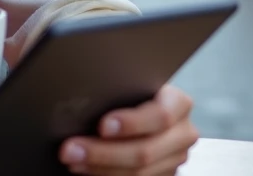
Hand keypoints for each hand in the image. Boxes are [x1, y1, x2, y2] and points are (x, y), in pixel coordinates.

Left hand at [58, 85, 197, 174]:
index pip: (161, 115)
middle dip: (102, 152)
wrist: (140, 115)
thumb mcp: (130, 87)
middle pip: (145, 151)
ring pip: (138, 173)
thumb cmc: (128, 94)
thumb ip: (117, 92)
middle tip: (70, 149)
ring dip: (99, 167)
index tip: (102, 126)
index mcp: (178, 103)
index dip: (132, 123)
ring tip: (73, 158)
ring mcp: (175, 159)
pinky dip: (105, 175)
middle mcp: (182, 133)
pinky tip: (85, 168)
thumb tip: (80, 103)